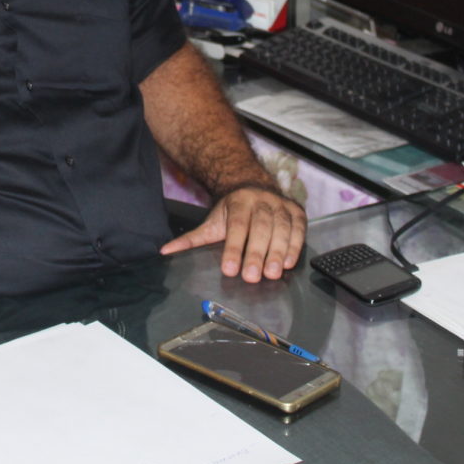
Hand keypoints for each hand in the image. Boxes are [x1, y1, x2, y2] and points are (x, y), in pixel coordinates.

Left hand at [159, 185, 306, 282]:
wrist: (253, 186)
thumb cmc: (232, 211)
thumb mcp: (212, 222)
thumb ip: (192, 238)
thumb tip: (165, 251)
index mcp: (238, 202)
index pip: (236, 226)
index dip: (233, 248)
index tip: (229, 270)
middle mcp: (261, 200)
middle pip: (260, 228)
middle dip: (256, 253)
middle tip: (252, 277)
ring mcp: (280, 205)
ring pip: (281, 228)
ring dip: (277, 252)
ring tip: (272, 274)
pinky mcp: (296, 211)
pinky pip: (298, 229)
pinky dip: (295, 246)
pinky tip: (288, 263)